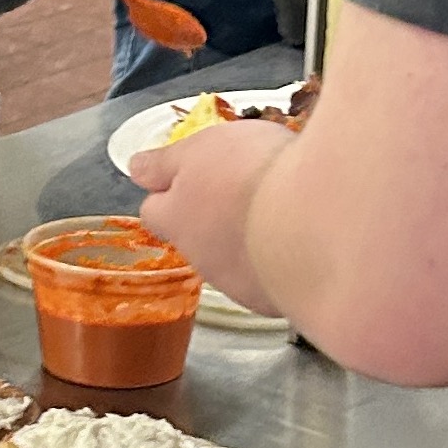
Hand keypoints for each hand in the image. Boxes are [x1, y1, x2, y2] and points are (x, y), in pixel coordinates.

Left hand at [130, 121, 294, 315]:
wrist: (311, 221)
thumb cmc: (253, 176)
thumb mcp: (200, 148)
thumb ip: (165, 161)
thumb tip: (136, 168)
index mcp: (177, 216)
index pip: (155, 210)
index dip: (169, 192)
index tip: (188, 176)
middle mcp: (201, 256)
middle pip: (196, 237)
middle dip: (214, 217)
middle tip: (244, 187)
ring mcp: (237, 283)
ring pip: (233, 260)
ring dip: (248, 240)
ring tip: (279, 212)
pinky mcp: (273, 298)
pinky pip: (269, 278)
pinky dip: (278, 261)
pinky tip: (301, 240)